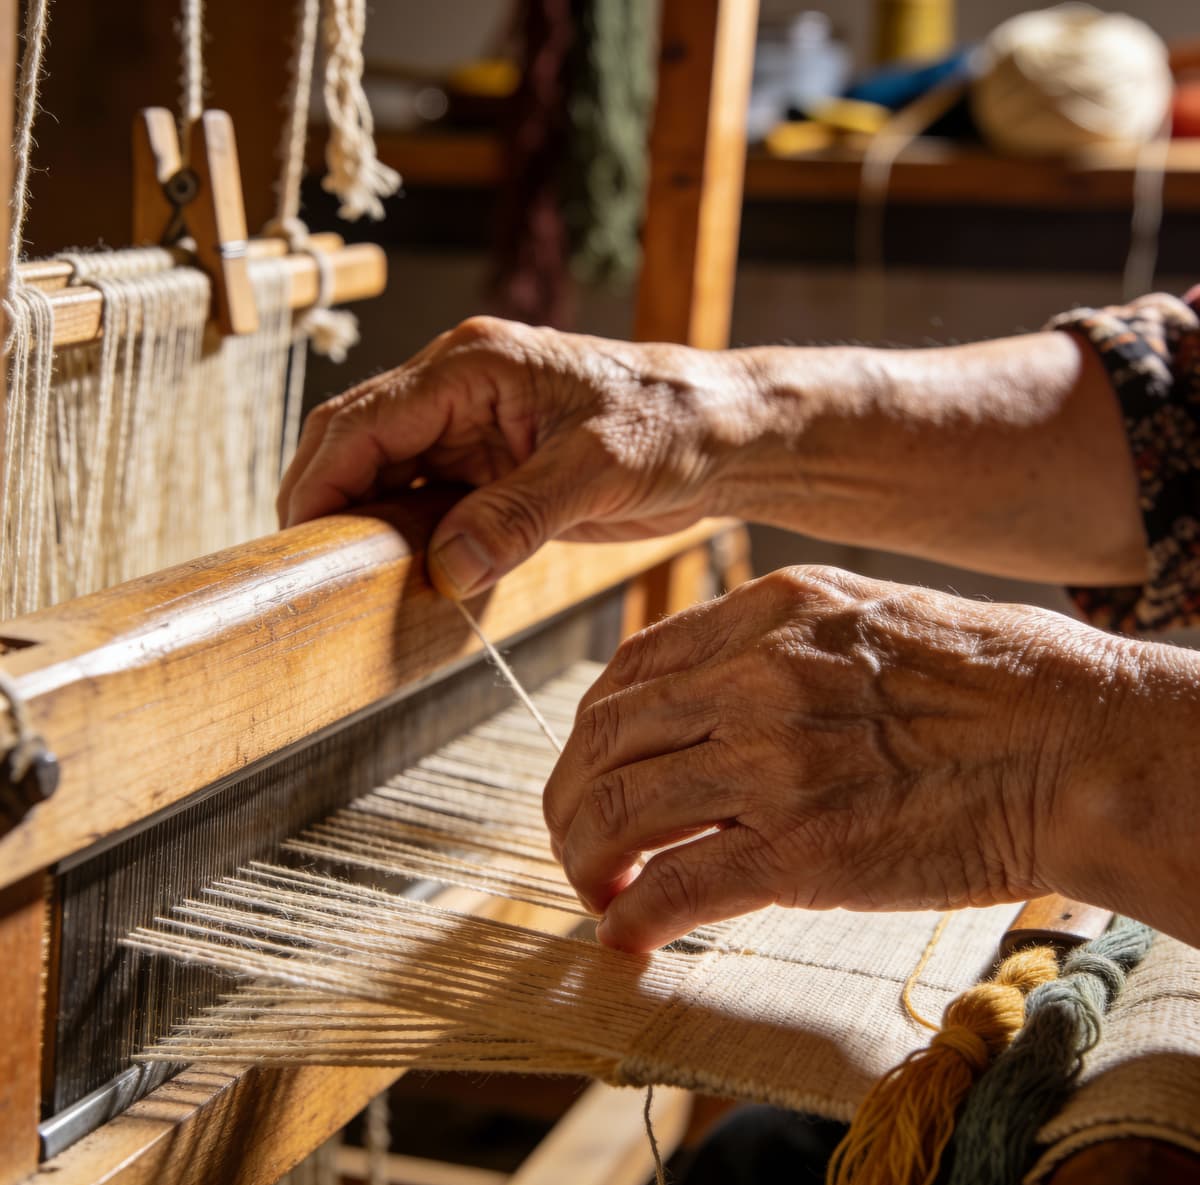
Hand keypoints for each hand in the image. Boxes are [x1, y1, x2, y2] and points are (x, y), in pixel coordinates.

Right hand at [277, 317, 758, 596]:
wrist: (725, 435)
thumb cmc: (674, 425)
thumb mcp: (598, 469)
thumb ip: (519, 517)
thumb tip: (446, 571)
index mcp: (471, 365)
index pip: (363, 420)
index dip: (320, 481)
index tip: (301, 544)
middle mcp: (460, 390)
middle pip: (359, 444)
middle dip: (330, 503)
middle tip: (318, 573)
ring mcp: (474, 430)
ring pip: (388, 475)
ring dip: (369, 524)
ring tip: (356, 582)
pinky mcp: (493, 468)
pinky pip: (428, 500)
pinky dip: (410, 536)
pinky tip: (409, 575)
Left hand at [544, 565, 1120, 952]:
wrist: (1079, 742)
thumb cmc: (995, 679)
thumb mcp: (870, 611)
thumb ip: (782, 640)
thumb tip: (716, 690)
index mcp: (767, 612)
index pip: (631, 667)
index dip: (593, 729)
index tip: (594, 769)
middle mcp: (751, 677)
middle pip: (604, 739)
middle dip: (570, 800)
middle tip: (578, 842)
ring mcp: (769, 761)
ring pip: (618, 809)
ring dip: (585, 861)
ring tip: (596, 892)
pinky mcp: (798, 849)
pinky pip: (674, 886)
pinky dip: (630, 919)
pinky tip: (626, 938)